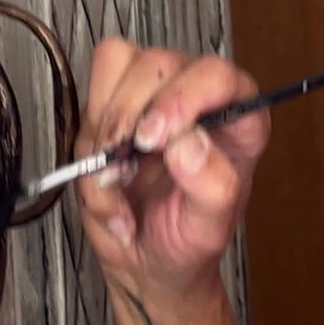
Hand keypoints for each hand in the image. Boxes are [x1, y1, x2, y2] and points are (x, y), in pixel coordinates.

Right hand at [76, 40, 270, 302]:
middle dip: (130, 115)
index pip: (217, 75)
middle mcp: (195, 95)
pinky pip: (90, 95)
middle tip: (123, 167)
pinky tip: (105, 177)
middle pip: (157, 64)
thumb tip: (189, 142)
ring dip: (106, 129)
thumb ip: (211, 186)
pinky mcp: (114, 104)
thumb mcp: (208, 229)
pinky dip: (88, 141)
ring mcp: (151, 96)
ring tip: (116, 179)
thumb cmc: (185, 242)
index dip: (182, 96)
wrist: (145, 260)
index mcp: (235, 117)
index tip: (152, 137)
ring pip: (118, 65)